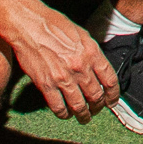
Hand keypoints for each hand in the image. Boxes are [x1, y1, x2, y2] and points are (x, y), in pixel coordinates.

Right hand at [3, 0, 118, 120]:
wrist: (29, 24)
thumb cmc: (54, 25)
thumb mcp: (81, 35)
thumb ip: (92, 54)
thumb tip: (99, 70)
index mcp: (92, 53)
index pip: (110, 81)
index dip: (113, 95)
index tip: (111, 102)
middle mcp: (80, 67)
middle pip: (96, 96)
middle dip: (98, 107)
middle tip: (95, 111)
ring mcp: (63, 77)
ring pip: (79, 106)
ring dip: (83, 116)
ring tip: (83, 118)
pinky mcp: (46, 84)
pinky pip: (58, 107)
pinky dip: (63, 114)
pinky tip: (65, 114)